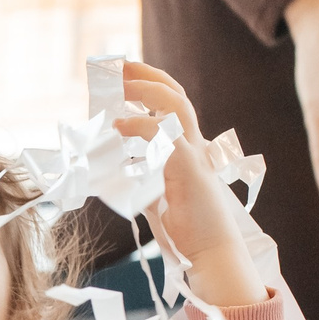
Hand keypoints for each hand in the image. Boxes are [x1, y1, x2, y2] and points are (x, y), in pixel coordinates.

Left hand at [112, 59, 268, 305]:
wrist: (210, 253)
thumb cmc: (186, 228)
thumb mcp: (154, 195)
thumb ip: (138, 178)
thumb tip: (108, 171)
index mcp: (189, 148)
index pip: (173, 105)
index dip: (150, 84)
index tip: (125, 74)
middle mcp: (195, 145)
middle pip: (176, 95)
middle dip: (146, 75)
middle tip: (118, 66)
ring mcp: (195, 155)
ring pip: (176, 106)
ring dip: (146, 90)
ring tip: (120, 85)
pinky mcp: (189, 170)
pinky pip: (164, 138)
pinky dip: (139, 127)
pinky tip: (119, 126)